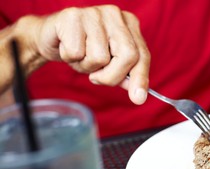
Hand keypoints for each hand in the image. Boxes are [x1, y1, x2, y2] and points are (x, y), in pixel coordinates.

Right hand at [31, 5, 149, 103]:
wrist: (50, 37)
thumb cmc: (83, 50)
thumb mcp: (108, 65)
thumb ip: (125, 75)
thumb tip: (137, 93)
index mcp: (130, 24)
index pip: (142, 55)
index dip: (141, 78)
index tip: (138, 98)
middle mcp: (115, 15)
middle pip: (128, 56)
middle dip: (112, 76)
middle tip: (96, 77)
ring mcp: (95, 13)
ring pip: (101, 57)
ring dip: (87, 66)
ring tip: (80, 55)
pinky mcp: (72, 16)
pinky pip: (77, 53)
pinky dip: (70, 59)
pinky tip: (67, 47)